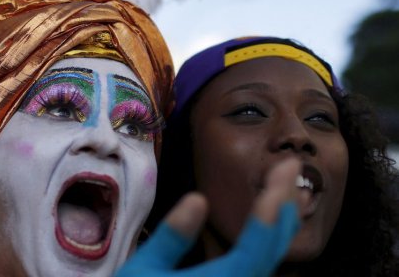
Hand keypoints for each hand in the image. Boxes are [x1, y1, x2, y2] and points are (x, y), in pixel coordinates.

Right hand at [116, 158, 300, 276]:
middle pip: (271, 252)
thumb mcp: (142, 270)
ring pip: (272, 260)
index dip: (267, 215)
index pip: (253, 252)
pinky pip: (262, 265)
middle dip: (283, 206)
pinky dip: (271, 238)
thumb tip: (197, 198)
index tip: (278, 178)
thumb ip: (171, 239)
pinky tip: (272, 220)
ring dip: (282, 221)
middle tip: (289, 165)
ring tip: (290, 186)